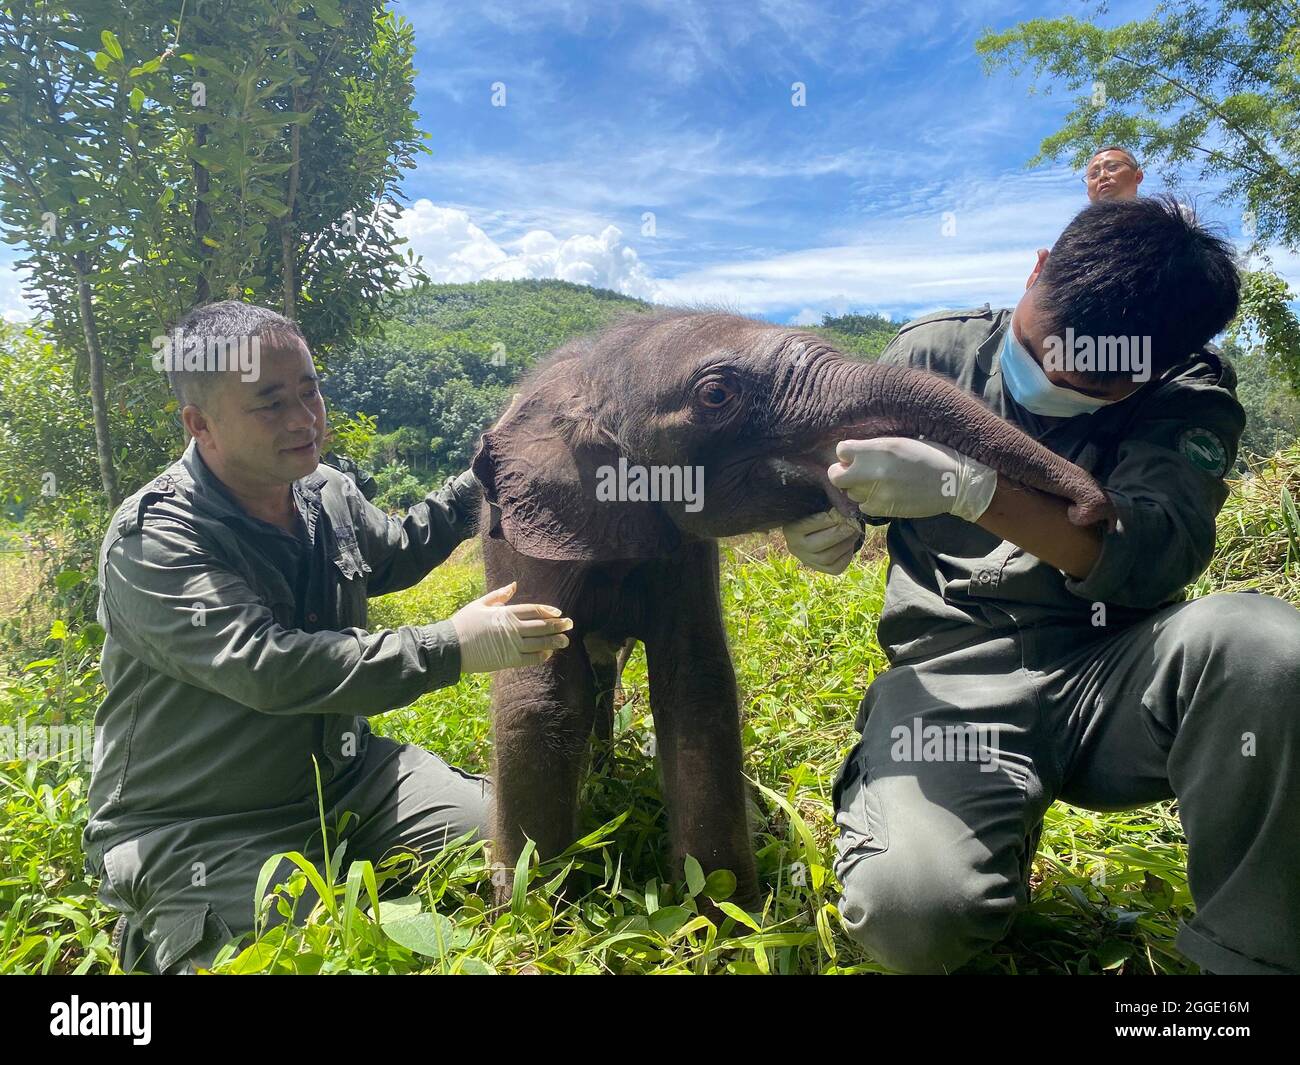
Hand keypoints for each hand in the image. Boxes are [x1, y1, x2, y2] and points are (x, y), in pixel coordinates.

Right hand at [450, 582, 572, 673]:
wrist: (451, 646)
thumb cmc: (463, 623)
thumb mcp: (480, 604)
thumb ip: (499, 595)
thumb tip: (514, 585)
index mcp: (506, 613)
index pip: (533, 610)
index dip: (548, 611)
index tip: (559, 612)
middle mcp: (512, 628)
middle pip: (541, 626)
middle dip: (557, 625)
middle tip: (570, 624)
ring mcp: (511, 645)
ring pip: (539, 642)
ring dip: (554, 641)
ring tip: (566, 641)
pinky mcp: (508, 660)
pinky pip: (529, 658)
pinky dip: (540, 656)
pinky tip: (548, 654)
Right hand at [782, 509, 859, 574]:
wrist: (811, 530)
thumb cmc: (815, 511)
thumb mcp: (816, 504)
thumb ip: (826, 500)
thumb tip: (844, 504)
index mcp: (791, 529)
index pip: (809, 525)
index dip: (827, 519)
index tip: (838, 512)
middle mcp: (795, 547)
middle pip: (819, 545)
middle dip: (840, 534)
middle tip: (853, 524)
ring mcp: (807, 560)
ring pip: (829, 557)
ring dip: (846, 544)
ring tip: (855, 531)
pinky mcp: (820, 569)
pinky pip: (836, 567)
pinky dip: (847, 556)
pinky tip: (849, 544)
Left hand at [828, 437, 997, 522]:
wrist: (954, 483)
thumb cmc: (932, 455)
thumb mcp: (902, 442)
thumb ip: (875, 447)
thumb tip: (855, 453)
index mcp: (880, 449)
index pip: (841, 450)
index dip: (847, 452)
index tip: (855, 454)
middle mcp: (873, 472)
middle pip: (836, 476)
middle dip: (841, 472)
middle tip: (852, 471)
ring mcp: (877, 493)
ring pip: (849, 492)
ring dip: (856, 487)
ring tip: (874, 482)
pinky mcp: (884, 510)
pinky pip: (863, 506)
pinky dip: (869, 501)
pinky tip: (883, 494)